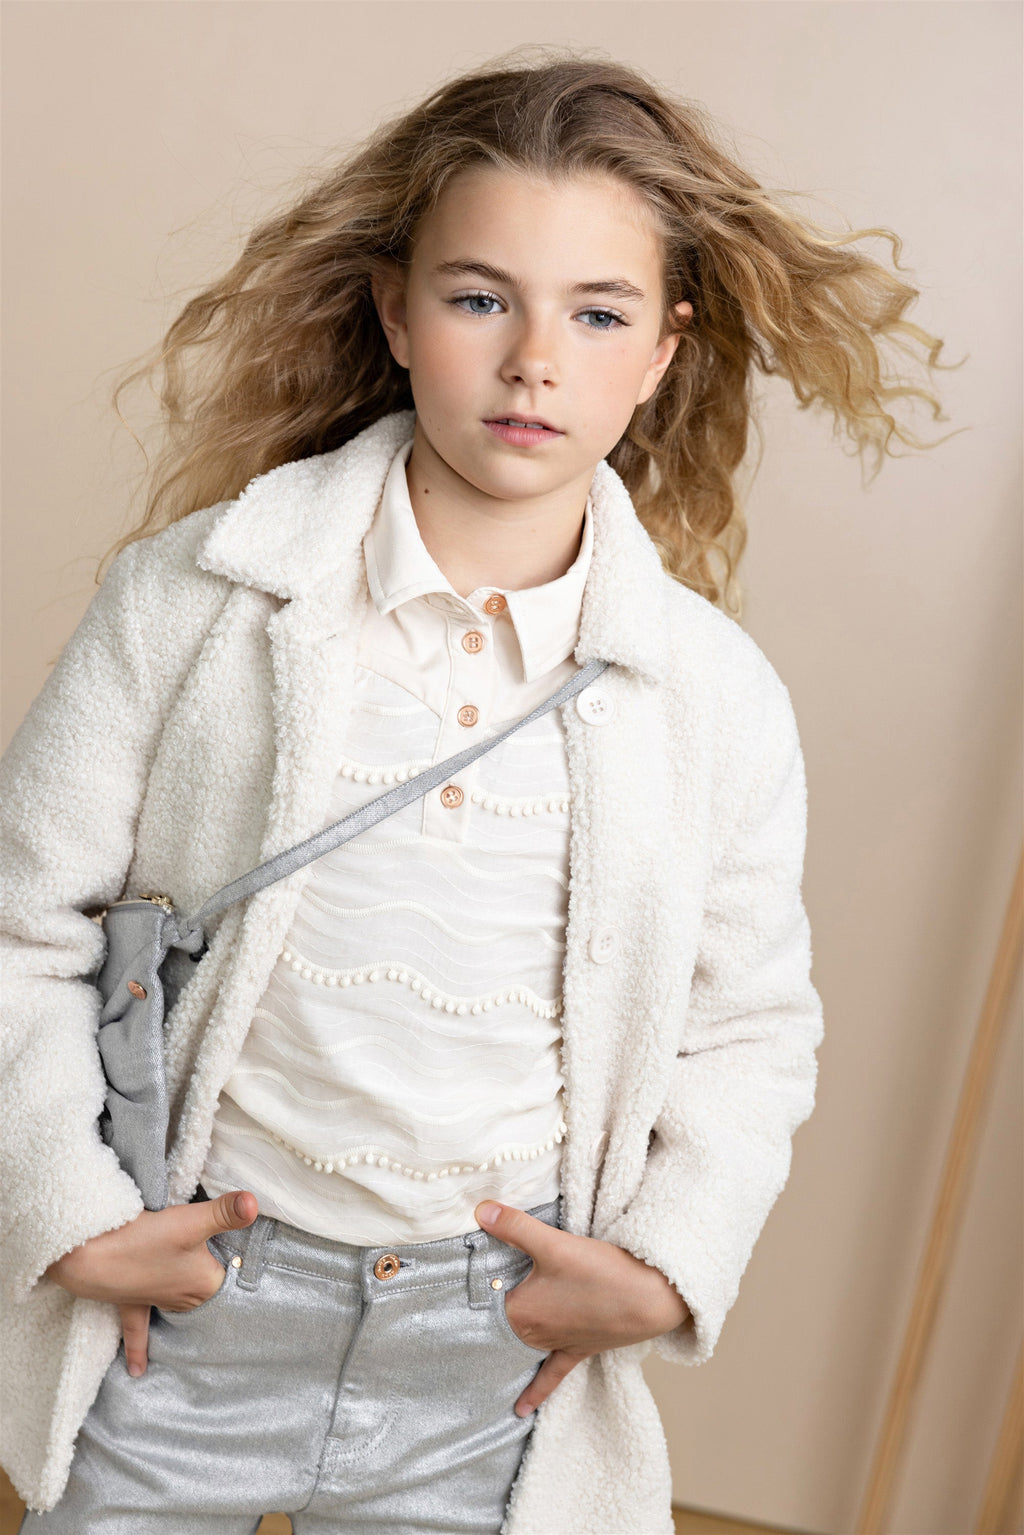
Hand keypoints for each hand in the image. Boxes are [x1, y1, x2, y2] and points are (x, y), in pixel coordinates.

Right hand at [44, 1189, 258, 1377]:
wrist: (92, 1258)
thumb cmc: (146, 1240)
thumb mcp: (191, 1221)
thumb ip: (225, 1212)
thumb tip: (255, 1203)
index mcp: (203, 1283)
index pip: (233, 1283)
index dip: (244, 1279)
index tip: (261, 1297)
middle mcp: (183, 1297)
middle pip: (207, 1298)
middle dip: (219, 1302)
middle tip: (236, 1322)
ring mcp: (156, 1301)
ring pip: (177, 1312)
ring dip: (186, 1318)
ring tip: (202, 1342)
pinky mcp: (130, 1302)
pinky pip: (138, 1330)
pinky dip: (139, 1350)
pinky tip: (137, 1371)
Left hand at [473, 1201, 690, 1417]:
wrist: (649, 1299)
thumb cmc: (600, 1272)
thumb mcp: (553, 1243)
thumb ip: (514, 1226)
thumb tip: (478, 1210)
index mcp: (521, 1312)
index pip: (485, 1304)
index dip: (470, 1294)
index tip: (444, 1297)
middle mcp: (534, 1334)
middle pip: (501, 1326)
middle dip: (483, 1322)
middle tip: (453, 1329)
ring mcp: (557, 1344)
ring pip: (522, 1349)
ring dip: (504, 1351)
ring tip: (477, 1365)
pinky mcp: (579, 1350)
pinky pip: (552, 1376)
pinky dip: (536, 1392)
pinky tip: (521, 1410)